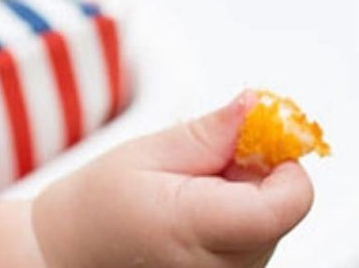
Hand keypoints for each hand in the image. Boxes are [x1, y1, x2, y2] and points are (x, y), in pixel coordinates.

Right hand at [31, 94, 313, 267]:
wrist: (71, 255)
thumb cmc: (99, 206)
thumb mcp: (148, 151)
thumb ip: (210, 132)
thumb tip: (255, 105)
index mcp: (198, 229)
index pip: (287, 202)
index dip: (283, 159)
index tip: (256, 134)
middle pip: (281, 210)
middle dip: (255, 171)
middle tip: (204, 160)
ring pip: (271, 225)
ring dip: (246, 195)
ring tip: (191, 189)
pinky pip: (257, 244)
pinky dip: (238, 218)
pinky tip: (196, 212)